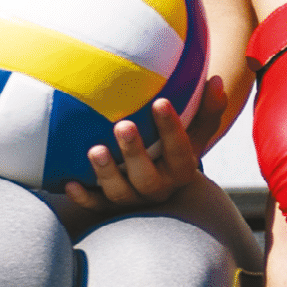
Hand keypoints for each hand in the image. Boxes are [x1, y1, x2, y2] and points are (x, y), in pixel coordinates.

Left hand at [65, 76, 226, 210]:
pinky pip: (95, 205)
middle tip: (123, 125)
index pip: (180, 151)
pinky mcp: (108, 205)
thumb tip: (217, 80)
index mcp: (181, 171)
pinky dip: (82, 197)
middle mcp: (157, 188)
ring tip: (95, 150)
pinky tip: (69, 183)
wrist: (162, 183)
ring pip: (120, 193)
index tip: (161, 102)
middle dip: (135, 154)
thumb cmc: (175, 147)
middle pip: (147, 178)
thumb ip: (207, 109)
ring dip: (106, 174)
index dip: (171, 129)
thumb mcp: (196, 131)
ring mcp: (132, 199)